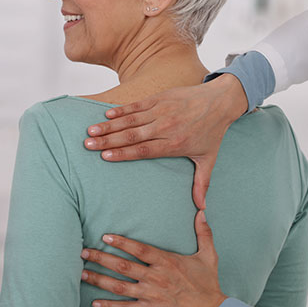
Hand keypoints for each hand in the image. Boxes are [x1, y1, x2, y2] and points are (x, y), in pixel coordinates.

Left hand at [80, 211, 227, 306]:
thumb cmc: (208, 284)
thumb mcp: (208, 255)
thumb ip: (203, 233)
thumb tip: (201, 212)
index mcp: (167, 262)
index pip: (139, 249)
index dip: (122, 242)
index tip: (106, 236)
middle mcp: (155, 277)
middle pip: (123, 266)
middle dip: (101, 258)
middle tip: (84, 252)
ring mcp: (150, 294)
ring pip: (119, 286)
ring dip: (99, 280)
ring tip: (82, 274)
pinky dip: (109, 306)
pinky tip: (95, 303)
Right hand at [84, 74, 247, 207]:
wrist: (220, 102)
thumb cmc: (213, 132)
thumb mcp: (208, 159)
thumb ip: (201, 183)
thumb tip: (202, 208)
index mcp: (174, 145)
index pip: (143, 150)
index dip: (123, 153)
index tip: (104, 157)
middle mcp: (165, 128)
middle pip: (132, 136)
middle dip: (108, 141)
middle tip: (87, 145)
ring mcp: (162, 111)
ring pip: (131, 120)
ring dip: (109, 125)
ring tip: (91, 131)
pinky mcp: (161, 98)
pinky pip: (137, 105)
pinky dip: (121, 110)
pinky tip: (106, 115)